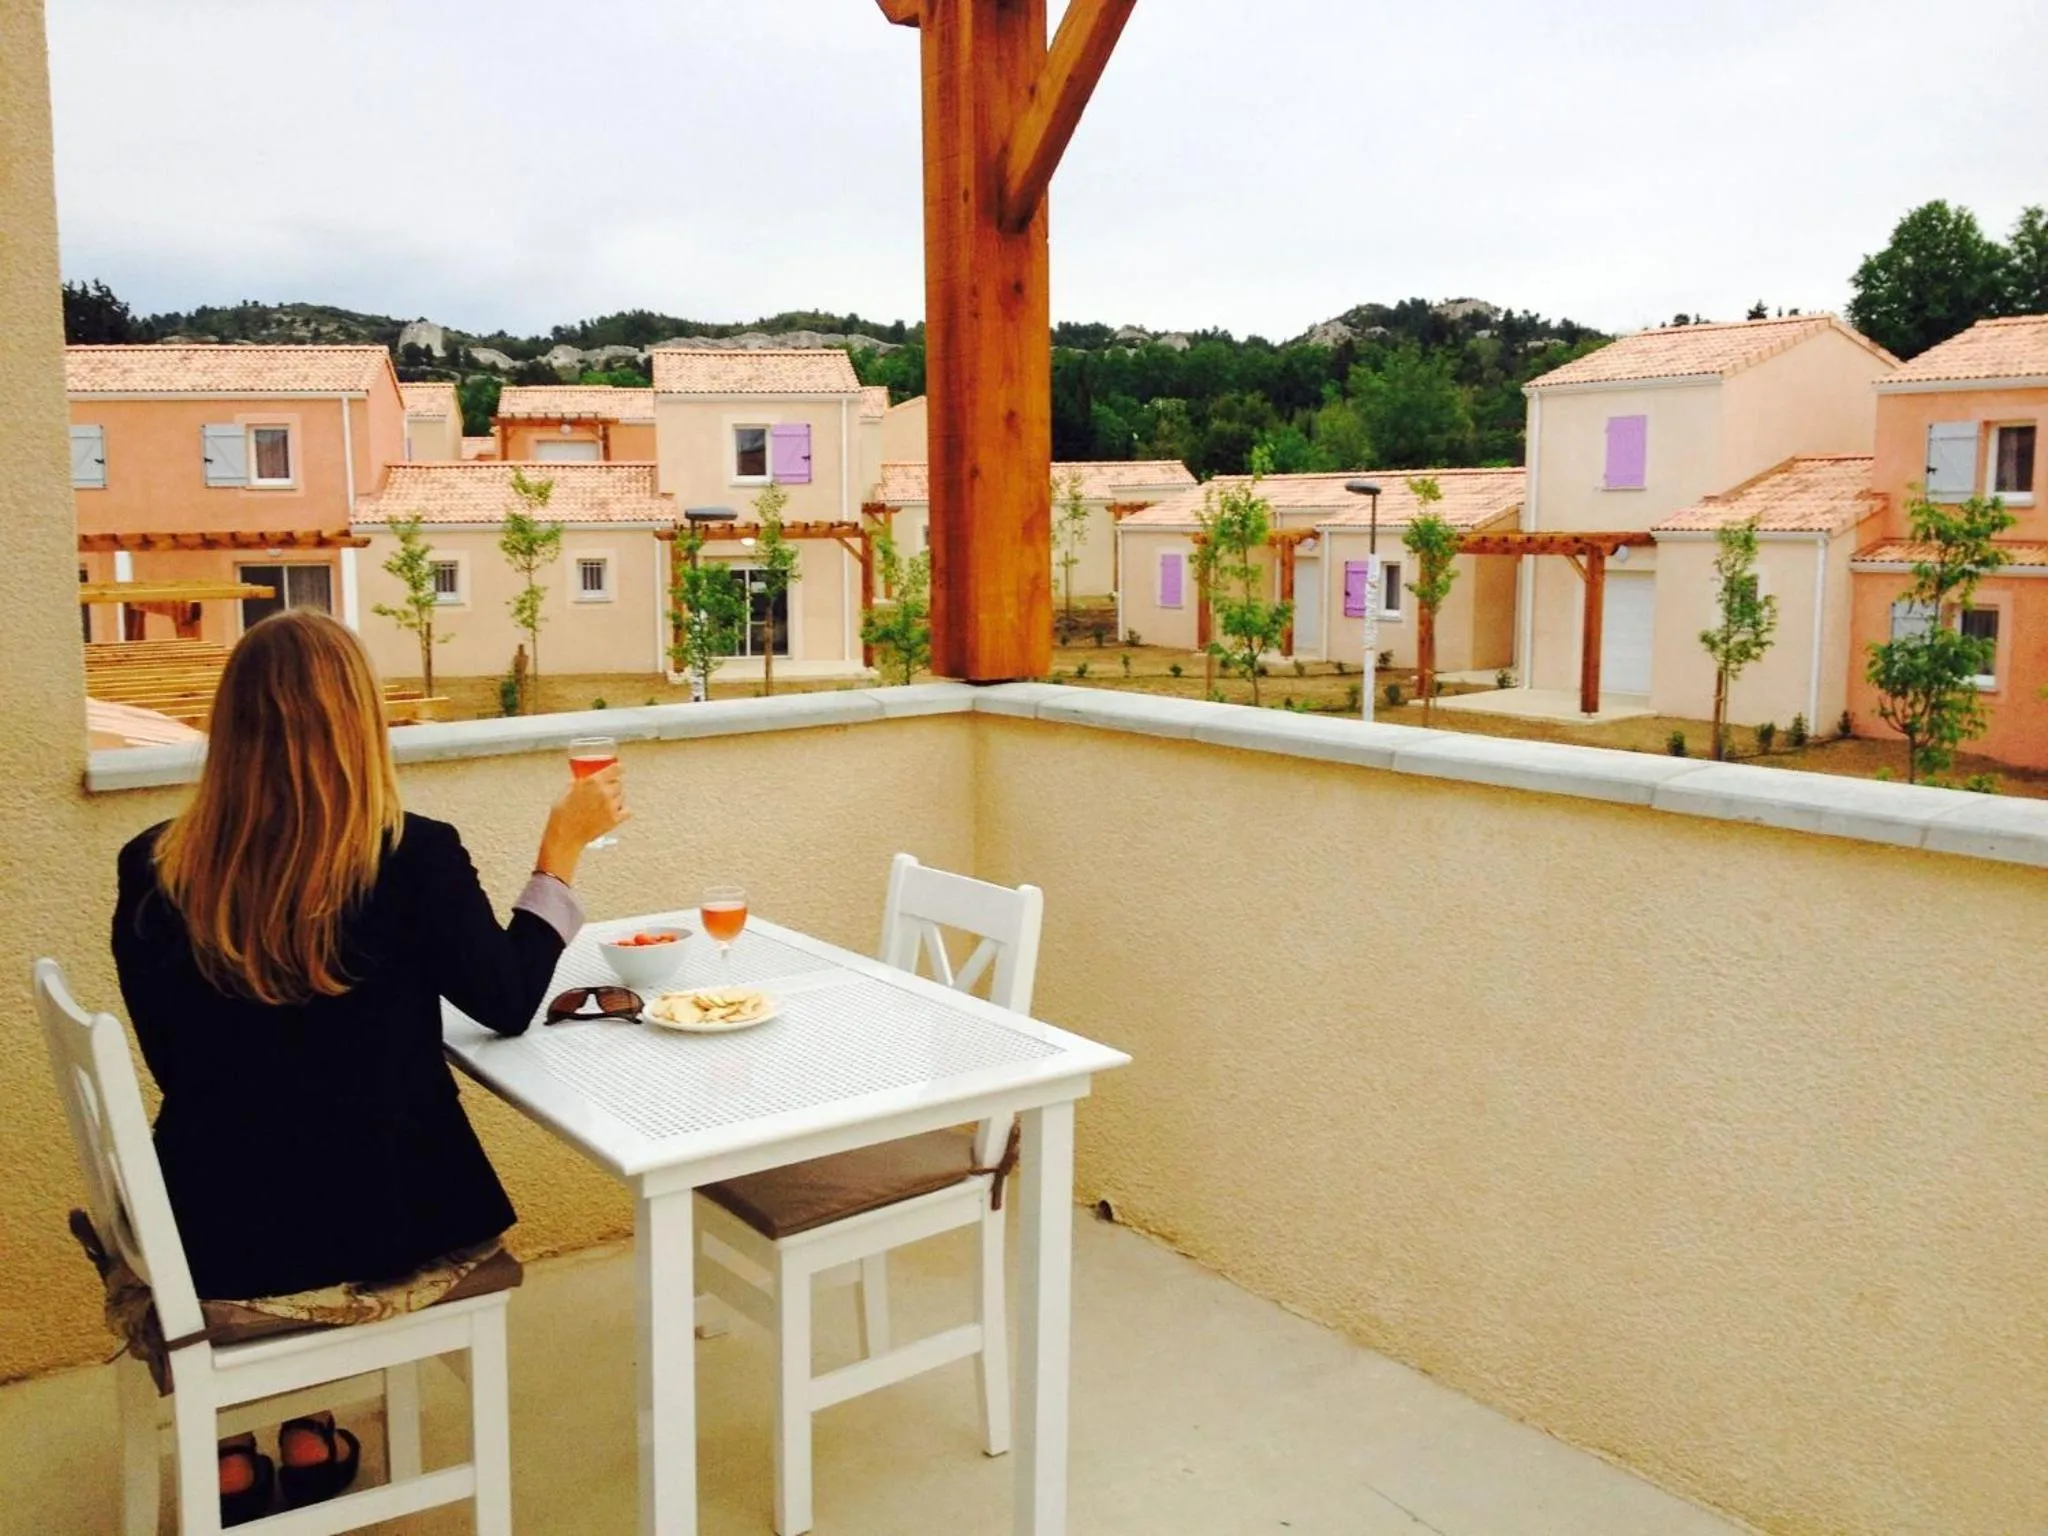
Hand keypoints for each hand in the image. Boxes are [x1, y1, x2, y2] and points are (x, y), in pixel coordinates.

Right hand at [537, 763, 627, 882]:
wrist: (565, 834)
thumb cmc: (562, 812)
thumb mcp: (568, 790)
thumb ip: (581, 782)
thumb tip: (587, 776)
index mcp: (593, 781)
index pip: (616, 769)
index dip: (618, 769)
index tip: (619, 769)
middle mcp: (604, 792)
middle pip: (619, 784)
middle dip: (613, 786)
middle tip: (605, 792)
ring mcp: (610, 806)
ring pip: (622, 797)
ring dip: (615, 799)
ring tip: (603, 805)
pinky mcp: (614, 819)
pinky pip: (626, 811)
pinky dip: (622, 811)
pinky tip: (614, 812)